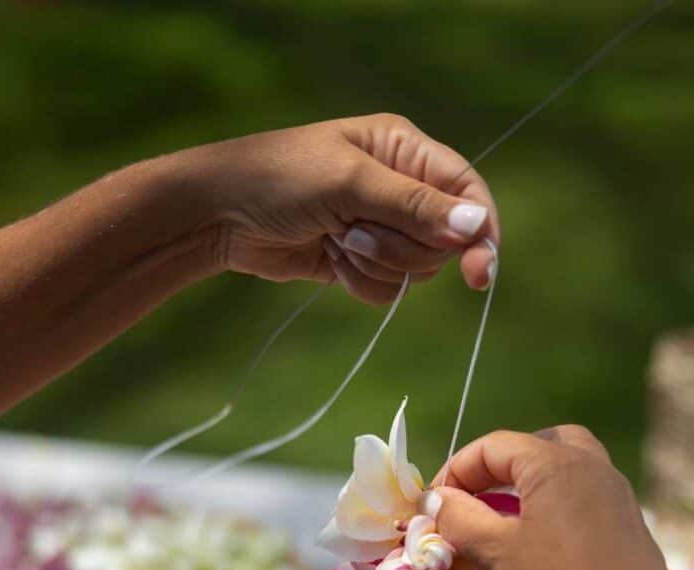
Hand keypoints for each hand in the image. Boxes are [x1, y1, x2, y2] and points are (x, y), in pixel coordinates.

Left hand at [200, 114, 497, 303]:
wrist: (220, 215)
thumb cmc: (279, 179)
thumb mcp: (348, 184)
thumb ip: (413, 206)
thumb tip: (476, 225)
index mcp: (404, 150)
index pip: (466, 192)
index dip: (479, 231)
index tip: (479, 272)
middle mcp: (400, 187)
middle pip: (442, 241)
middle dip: (401, 247)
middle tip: (354, 232)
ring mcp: (380, 227)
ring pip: (414, 270)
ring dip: (375, 265)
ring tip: (335, 239)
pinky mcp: (359, 261)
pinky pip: (386, 289)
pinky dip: (359, 282)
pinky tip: (328, 259)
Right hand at [433, 425, 692, 569]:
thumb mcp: (498, 551)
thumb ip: (460, 520)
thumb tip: (435, 503)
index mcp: (559, 464)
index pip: (494, 446)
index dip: (455, 471)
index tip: (432, 507)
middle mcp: (594, 470)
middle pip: (540, 447)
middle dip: (501, 467)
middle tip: (475, 498)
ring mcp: (616, 501)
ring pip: (566, 475)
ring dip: (528, 491)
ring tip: (500, 525)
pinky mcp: (627, 534)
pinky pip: (583, 505)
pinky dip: (553, 514)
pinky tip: (534, 551)